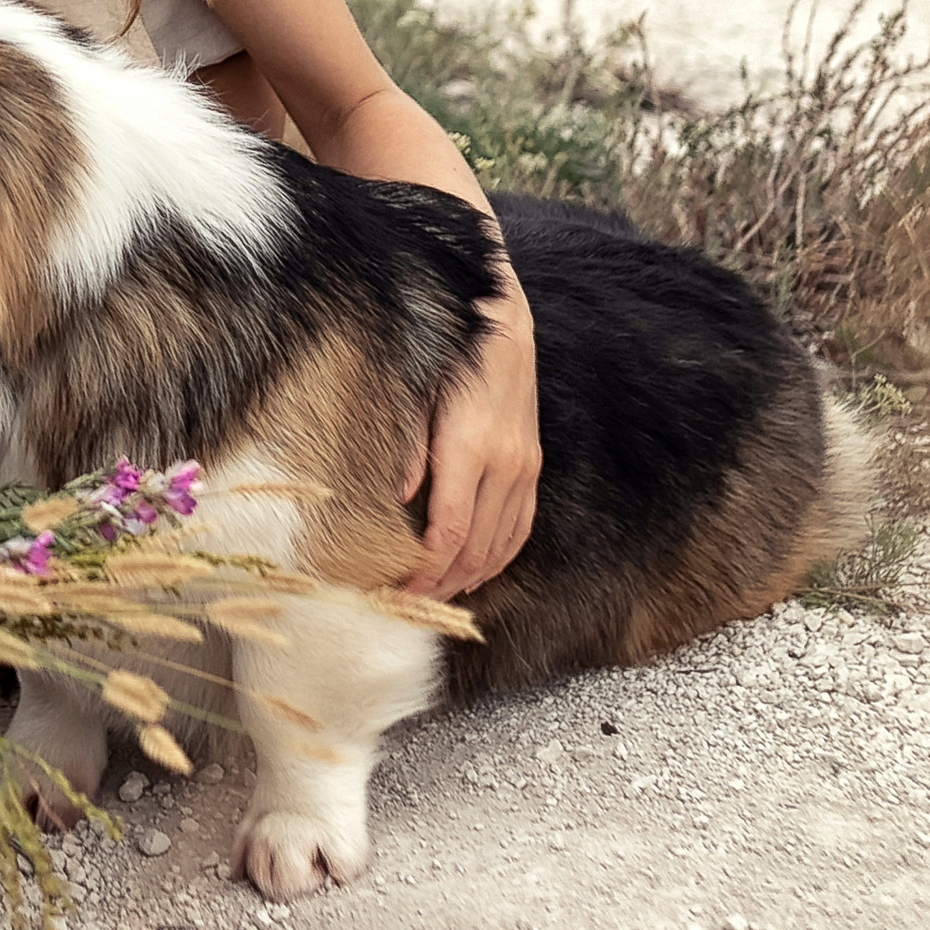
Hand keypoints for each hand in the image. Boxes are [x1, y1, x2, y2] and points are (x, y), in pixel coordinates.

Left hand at [402, 286, 540, 598]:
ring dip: (470, 577)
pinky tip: (479, 571)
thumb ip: (407, 447)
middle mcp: (504, 464)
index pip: (448, 532)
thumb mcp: (417, 393)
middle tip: (411, 605)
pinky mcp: (534, 465)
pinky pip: (521, 526)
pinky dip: (500, 556)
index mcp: (470, 448)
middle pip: (474, 548)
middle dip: (441, 583)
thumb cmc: (450, 354)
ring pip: (501, 544)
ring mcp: (525, 467)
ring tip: (438, 597)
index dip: (424, 571)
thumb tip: (395, 499)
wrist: (502, 323)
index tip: (399, 592)